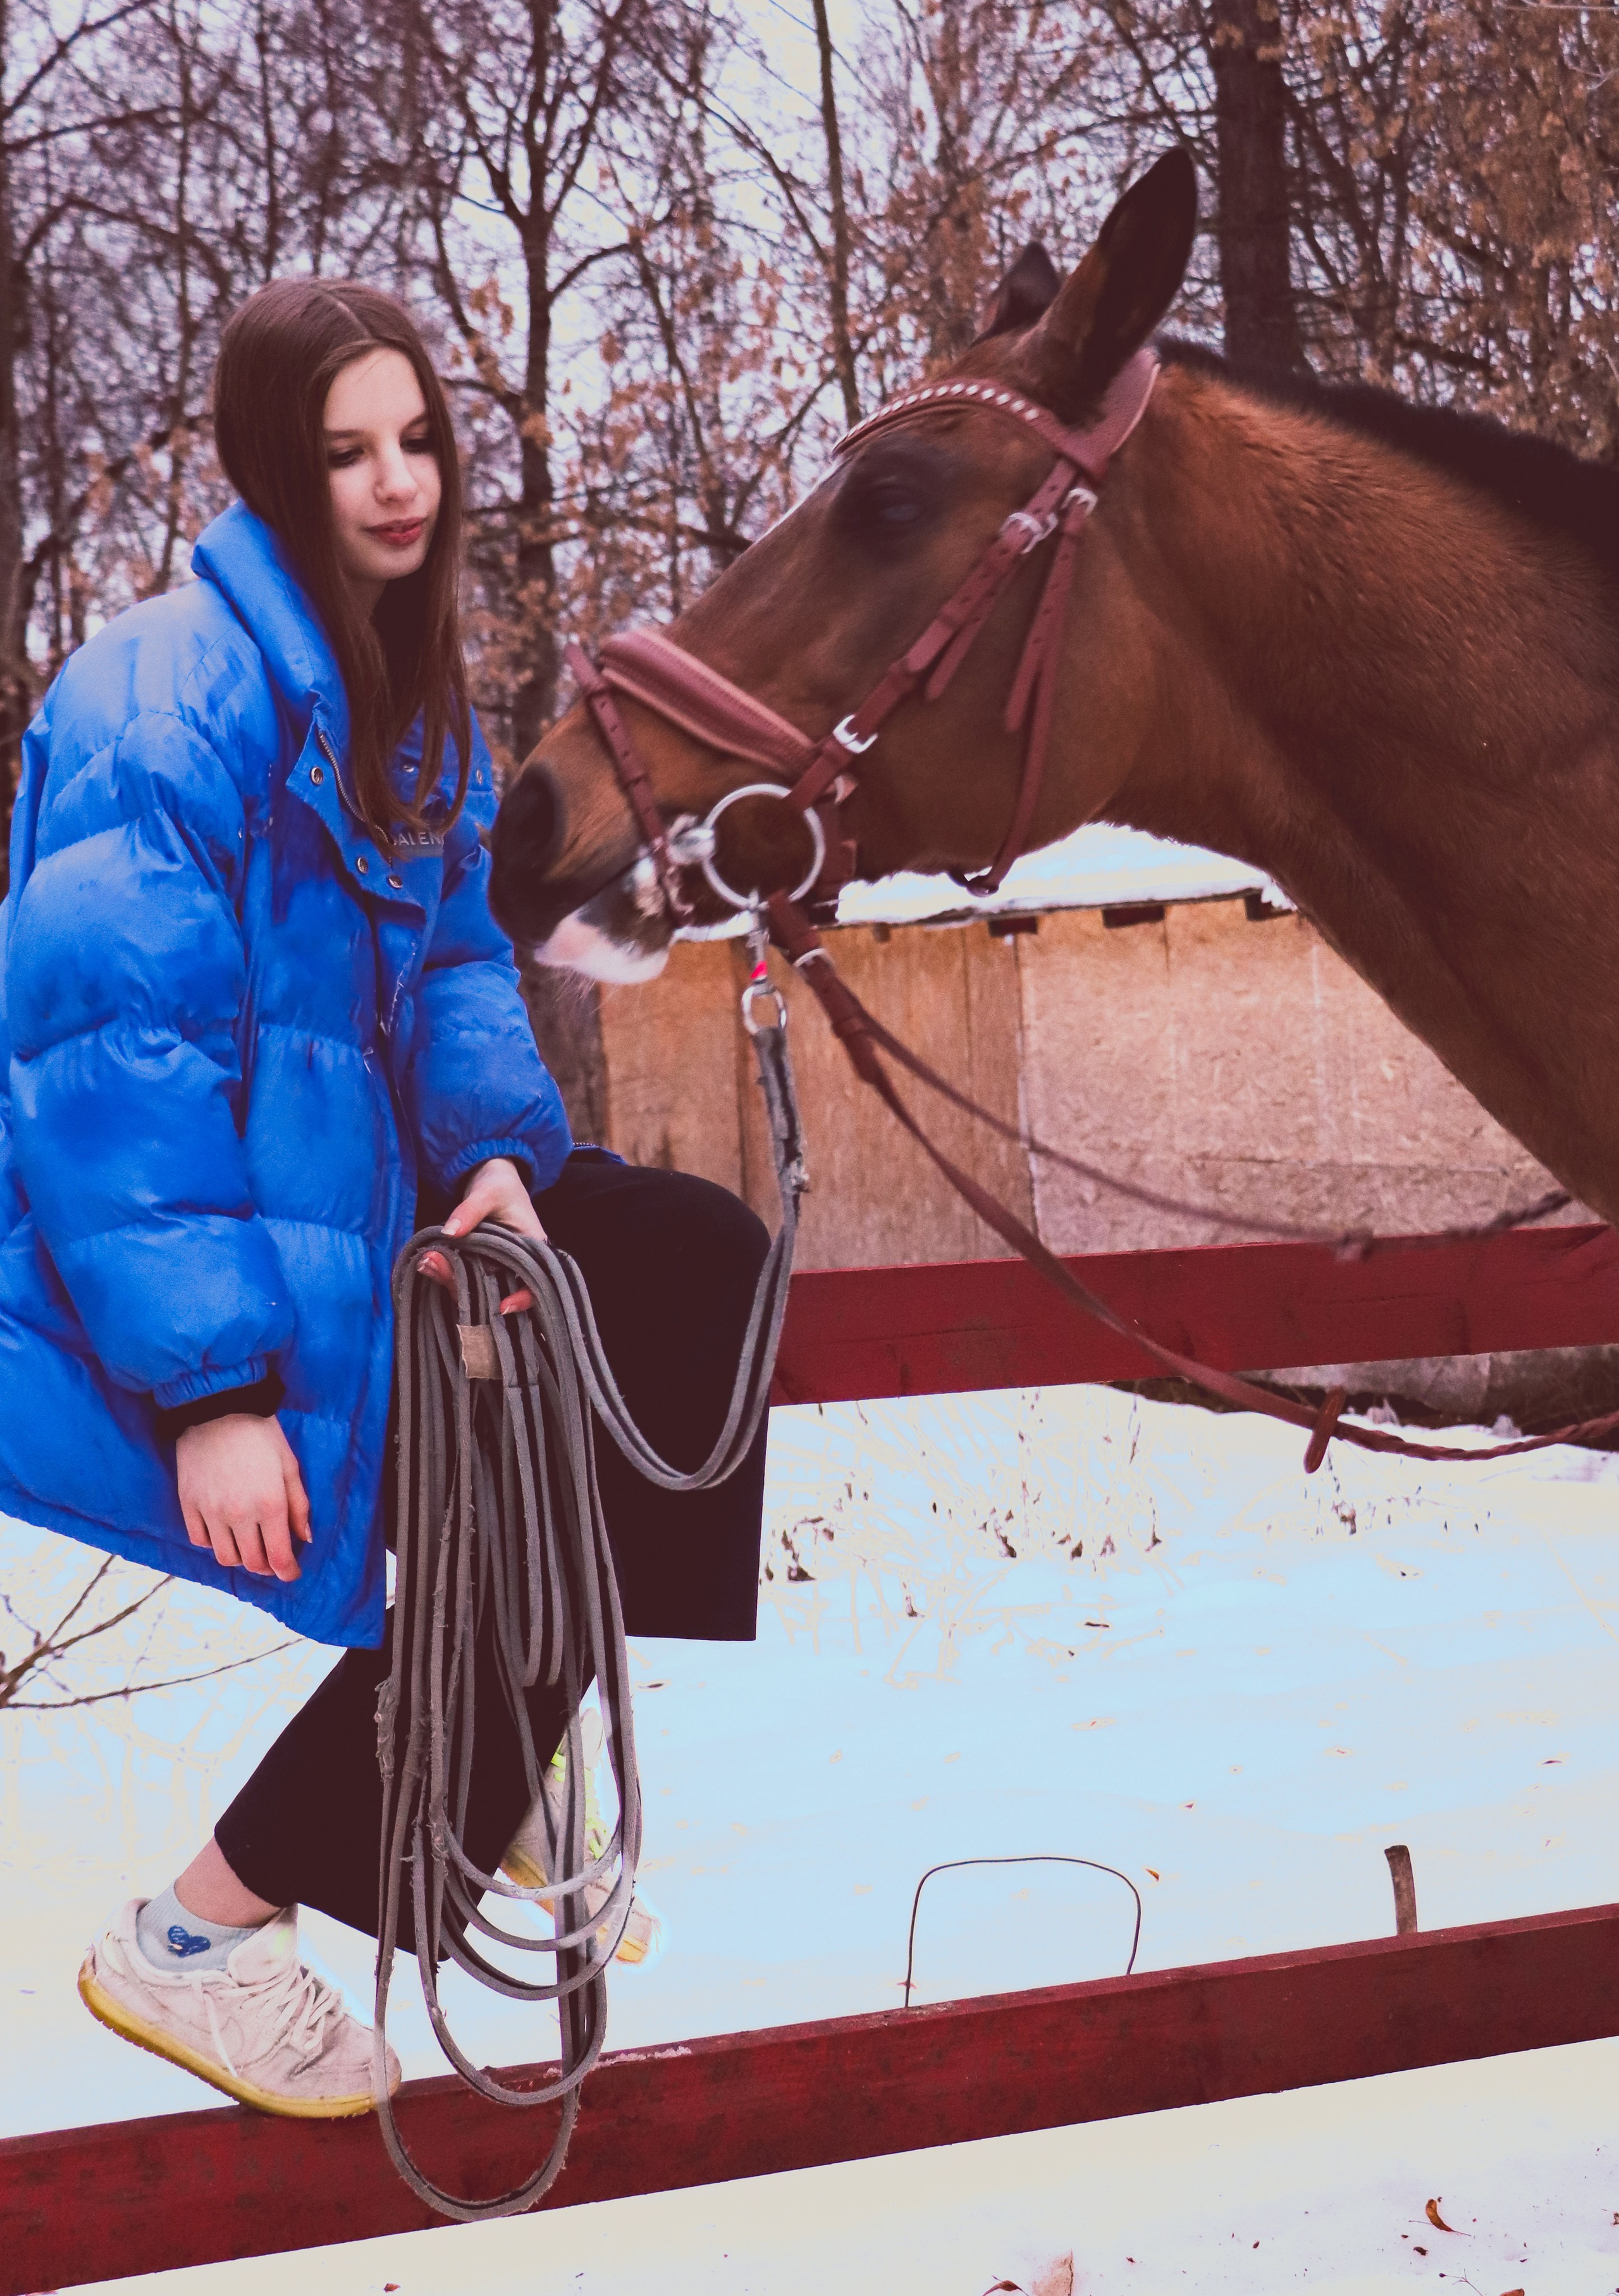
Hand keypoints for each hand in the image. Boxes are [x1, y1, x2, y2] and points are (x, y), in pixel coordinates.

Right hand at [176, 1414, 311, 1581]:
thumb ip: (299, 1505)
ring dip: (240, 1557)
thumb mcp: (289, 1466)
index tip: (291, 1574)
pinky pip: (200, 1540)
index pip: (278, 1557)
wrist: (218, 1410)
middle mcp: (239, 1514)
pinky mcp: (188, 1505)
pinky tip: (223, 1530)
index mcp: (270, 1505)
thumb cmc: (260, 1435)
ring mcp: (211, 1512)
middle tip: (272, 1558)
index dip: (287, 1572)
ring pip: (225, 1557)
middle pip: (252, 1562)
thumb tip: (304, 1538)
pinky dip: (213, 1542)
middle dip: (266, 1566)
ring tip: (248, 1544)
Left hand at [418, 1155, 545, 1312]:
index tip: (502, 1306)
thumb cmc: (499, 1182)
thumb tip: (449, 1232)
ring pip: (477, 1288)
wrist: (489, 1177)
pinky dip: (447, 1272)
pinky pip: (465, 1278)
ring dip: (452, 1280)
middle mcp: (516, 1263)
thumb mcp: (487, 1191)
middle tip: (433, 1265)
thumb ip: (470, 1211)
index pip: (536, 1283)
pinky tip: (428, 1260)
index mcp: (532, 1247)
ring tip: (426, 1260)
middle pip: (498, 1289)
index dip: (523, 1298)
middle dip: (467, 1287)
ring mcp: (495, 1265)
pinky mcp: (478, 1264)